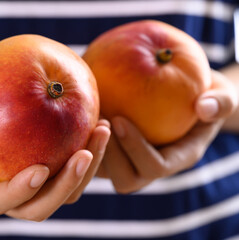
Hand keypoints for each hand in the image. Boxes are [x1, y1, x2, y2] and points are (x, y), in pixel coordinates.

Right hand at [0, 84, 109, 220]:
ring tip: (101, 131)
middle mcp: (7, 194)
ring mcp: (32, 187)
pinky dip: (91, 154)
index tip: (41, 168)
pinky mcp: (51, 175)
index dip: (18, 192)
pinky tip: (100, 123)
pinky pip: (73, 173)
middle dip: (63, 187)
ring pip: (64, 194)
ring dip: (87, 170)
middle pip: (38, 208)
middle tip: (85, 154)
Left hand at [97, 69, 237, 193]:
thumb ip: (220, 102)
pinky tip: (79, 111)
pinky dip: (83, 141)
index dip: (136, 149)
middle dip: (111, 156)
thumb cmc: (204, 93)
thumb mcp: (222, 93)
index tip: (120, 120)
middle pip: (126, 179)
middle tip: (99, 122)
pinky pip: (93, 156)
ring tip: (85, 120)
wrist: (186, 95)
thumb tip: (204, 106)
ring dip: (92, 151)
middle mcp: (150, 166)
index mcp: (176, 158)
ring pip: (104, 173)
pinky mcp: (112, 152)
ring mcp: (129, 161)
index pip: (156, 167)